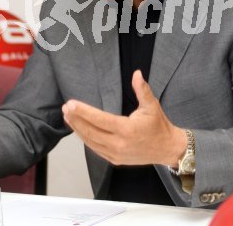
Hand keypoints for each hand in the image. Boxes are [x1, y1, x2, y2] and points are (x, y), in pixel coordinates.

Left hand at [62, 70, 186, 165]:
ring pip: (90, 142)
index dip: (83, 112)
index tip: (71, 104)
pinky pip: (95, 149)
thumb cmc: (159, 125)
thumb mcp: (152, 105)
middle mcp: (119, 144)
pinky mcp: (115, 160)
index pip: (100, 120)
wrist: (167, 149)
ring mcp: (116, 154)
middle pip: (91, 132)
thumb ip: (142, 89)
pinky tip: (78, 129)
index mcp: (127, 130)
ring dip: (77, 129)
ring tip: (68, 116)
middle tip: (66, 108)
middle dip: (76, 119)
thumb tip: (137, 73)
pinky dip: (85, 138)